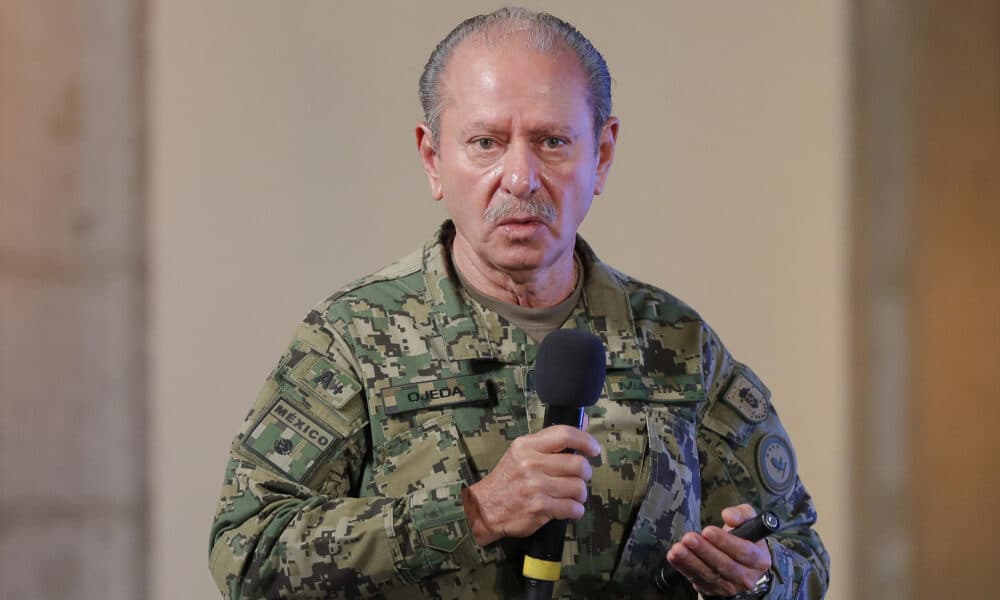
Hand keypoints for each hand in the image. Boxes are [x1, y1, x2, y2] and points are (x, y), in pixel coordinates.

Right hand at [460, 422, 600, 546]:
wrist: (486, 508)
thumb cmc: (508, 478)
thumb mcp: (522, 452)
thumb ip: (551, 440)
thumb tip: (583, 421)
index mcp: (527, 446)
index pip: (564, 435)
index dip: (585, 441)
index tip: (593, 449)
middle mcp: (531, 464)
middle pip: (577, 464)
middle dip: (585, 473)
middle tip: (580, 477)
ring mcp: (536, 487)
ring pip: (578, 488)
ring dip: (580, 494)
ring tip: (572, 495)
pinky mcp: (540, 508)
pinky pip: (573, 508)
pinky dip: (576, 510)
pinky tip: (569, 508)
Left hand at [665, 504, 771, 596]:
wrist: (742, 562)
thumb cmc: (744, 537)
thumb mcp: (748, 521)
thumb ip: (741, 514)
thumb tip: (729, 515)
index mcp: (759, 559)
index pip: (744, 552)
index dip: (725, 542)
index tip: (708, 530)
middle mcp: (747, 577)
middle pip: (725, 565)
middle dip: (705, 551)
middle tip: (689, 538)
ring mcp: (730, 586)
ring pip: (710, 574)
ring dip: (691, 561)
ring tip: (678, 548)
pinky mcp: (713, 590)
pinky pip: (697, 580)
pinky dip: (684, 568)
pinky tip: (674, 557)